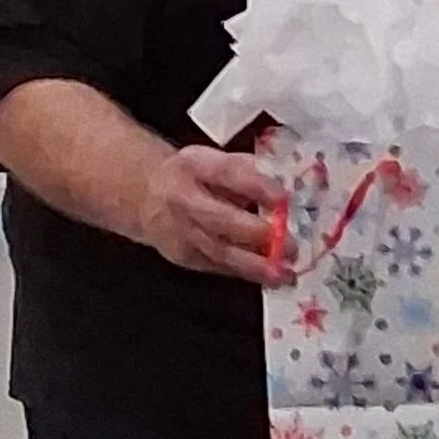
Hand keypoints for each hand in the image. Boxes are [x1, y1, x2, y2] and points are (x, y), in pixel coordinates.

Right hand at [136, 145, 288, 283]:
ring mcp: (181, 231)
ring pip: (219, 251)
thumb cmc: (195, 176)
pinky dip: (244, 273)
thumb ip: (246, 169)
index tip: (283, 200)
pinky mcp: (184, 256)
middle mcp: (184, 198)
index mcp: (195, 165)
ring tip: (284, 274)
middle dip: (257, 234)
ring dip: (255, 265)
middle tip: (290, 245)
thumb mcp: (215, 160)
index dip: (256, 187)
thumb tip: (283, 187)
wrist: (148, 195)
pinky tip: (268, 278)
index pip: (227, 174)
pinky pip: (217, 266)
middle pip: (219, 218)